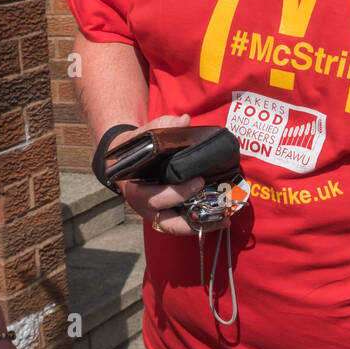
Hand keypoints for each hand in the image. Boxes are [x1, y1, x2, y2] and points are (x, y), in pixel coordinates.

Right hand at [115, 114, 229, 237]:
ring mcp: (158, 215)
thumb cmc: (136, 149)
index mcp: (136, 191)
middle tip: (217, 207)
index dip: (177, 193)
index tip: (198, 181)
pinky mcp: (168, 215)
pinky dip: (201, 222)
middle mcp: (146, 208)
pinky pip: (184, 224)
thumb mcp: (144, 136)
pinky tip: (221, 217)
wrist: (124, 162)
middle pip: (168, 223)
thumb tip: (184, 119)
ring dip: (202, 226)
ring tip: (225, 219)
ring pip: (178, 228)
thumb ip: (163, 126)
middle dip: (193, 220)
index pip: (155, 199)